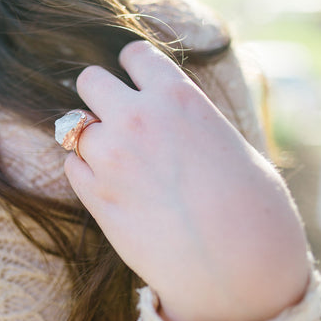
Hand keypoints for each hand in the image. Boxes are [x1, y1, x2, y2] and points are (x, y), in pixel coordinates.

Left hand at [64, 41, 309, 320]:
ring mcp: (110, 156)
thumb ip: (187, 118)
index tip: (132, 77)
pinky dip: (84, 170)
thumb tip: (168, 111)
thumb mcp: (228, 141)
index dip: (131, 65)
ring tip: (117, 159)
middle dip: (98, 93)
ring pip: (74, 126)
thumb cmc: (249, 206)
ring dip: (91, 138)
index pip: (134, 53)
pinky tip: (109, 184)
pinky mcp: (94, 195)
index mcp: (176, 96)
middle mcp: (136, 118)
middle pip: (89, 79)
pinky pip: (71, 165)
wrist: (234, 266)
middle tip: (112, 113)